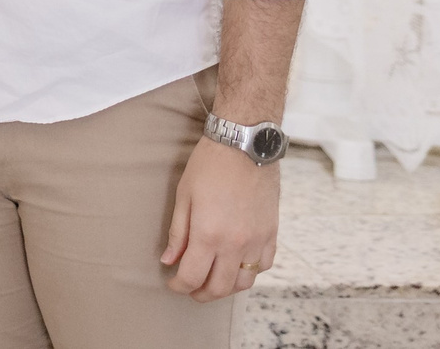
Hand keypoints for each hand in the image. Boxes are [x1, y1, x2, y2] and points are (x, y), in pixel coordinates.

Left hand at [162, 137, 279, 300]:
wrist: (244, 146)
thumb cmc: (209, 166)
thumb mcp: (184, 196)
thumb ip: (177, 233)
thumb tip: (169, 261)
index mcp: (208, 234)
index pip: (192, 276)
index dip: (179, 286)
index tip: (172, 284)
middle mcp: (235, 244)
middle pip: (219, 287)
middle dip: (201, 294)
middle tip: (190, 289)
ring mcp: (257, 241)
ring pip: (244, 282)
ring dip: (226, 288)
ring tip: (212, 282)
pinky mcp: (271, 234)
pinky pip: (263, 265)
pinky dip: (249, 272)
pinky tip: (236, 265)